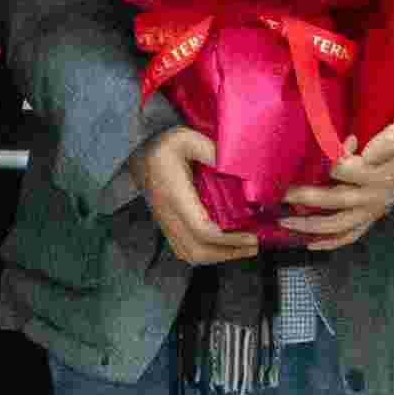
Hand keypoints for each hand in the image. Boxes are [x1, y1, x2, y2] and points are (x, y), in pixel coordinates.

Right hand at [135, 124, 264, 267]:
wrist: (138, 153)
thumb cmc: (164, 146)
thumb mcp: (186, 138)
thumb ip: (210, 150)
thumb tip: (238, 165)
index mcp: (174, 194)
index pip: (201, 228)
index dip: (229, 238)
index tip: (253, 235)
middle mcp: (168, 214)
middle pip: (198, 250)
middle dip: (229, 252)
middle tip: (256, 243)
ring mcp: (166, 223)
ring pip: (192, 255)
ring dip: (221, 256)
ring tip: (245, 247)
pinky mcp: (168, 227)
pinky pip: (186, 251)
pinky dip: (209, 255)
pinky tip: (226, 247)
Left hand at [278, 118, 393, 253]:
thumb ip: (385, 140)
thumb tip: (353, 143)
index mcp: (379, 175)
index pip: (345, 172)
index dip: (325, 166)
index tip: (304, 161)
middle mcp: (374, 197)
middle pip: (336, 200)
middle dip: (306, 198)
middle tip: (282, 194)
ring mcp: (372, 212)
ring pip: (339, 224)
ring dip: (310, 226)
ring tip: (285, 221)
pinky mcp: (370, 220)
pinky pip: (350, 236)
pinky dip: (331, 242)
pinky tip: (309, 244)